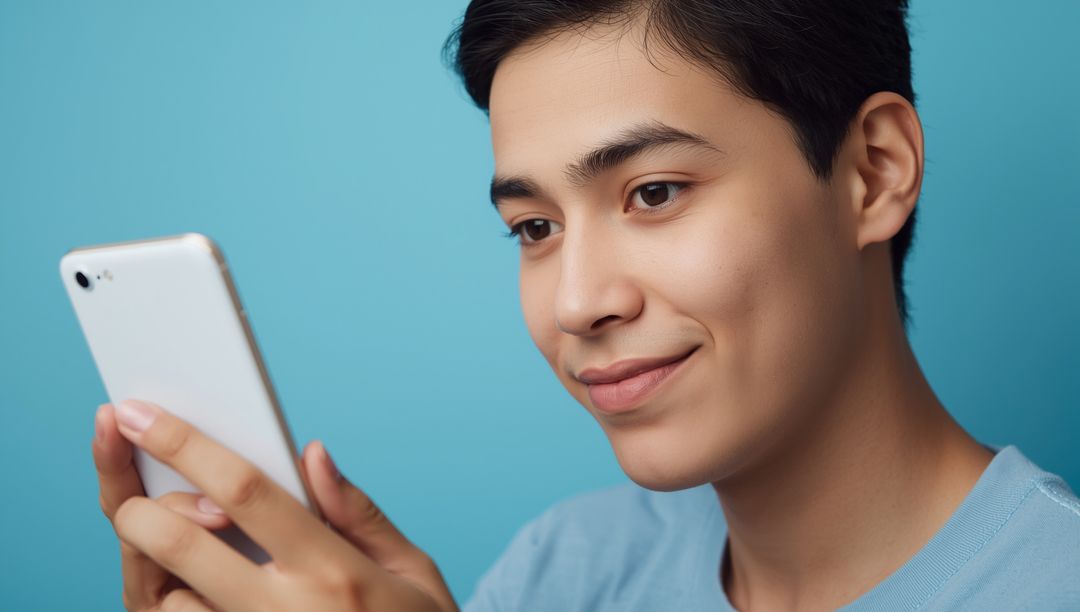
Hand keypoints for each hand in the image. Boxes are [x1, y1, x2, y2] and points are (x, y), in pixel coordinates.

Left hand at [91, 400, 457, 610]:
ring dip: (164, 574)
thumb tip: (311, 456)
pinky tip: (209, 597)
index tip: (142, 414)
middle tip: (137, 498)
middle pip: (182, 543)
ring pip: (168, 599)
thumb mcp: (411, 571)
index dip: (185, 444)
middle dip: (139, 509)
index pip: (246, 490)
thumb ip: (357, 512)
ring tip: (197, 566)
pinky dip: (182, 608)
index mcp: (335, 571)